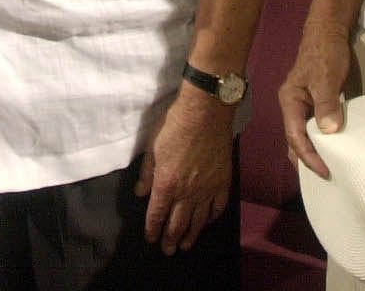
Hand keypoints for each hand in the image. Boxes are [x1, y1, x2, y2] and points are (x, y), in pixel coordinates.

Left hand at [137, 85, 234, 253]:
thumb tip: (140, 193)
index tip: (151, 239)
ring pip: (199, 220)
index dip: (153, 228)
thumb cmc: (174, 126)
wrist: (206, 113)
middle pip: (178, 222)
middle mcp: (187, 192)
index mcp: (167, 184)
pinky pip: (218, 206)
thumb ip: (147, 173)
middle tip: (168, 251)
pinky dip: (213, 217)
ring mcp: (208, 189)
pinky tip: (209, 222)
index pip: (157, 214)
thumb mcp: (153, 147)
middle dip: (171, 238)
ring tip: (186, 246)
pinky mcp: (223, 182)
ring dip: (191, 235)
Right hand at [279, 19, 351, 178]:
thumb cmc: (325, 52)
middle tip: (326, 178)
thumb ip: (326, 103)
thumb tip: (329, 131)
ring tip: (329, 170)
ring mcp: (305, 105)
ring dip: (315, 152)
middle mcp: (294, 106)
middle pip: (296, 140)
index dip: (308, 156)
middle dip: (307, 160)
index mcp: (289, 101)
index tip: (324, 170)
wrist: (330, 31)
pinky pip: (316, 128)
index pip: (295, 136)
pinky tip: (334, 151)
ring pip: (305, 136)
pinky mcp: (317, 104)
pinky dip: (323, 141)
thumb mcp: (326, 76)